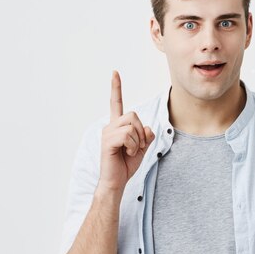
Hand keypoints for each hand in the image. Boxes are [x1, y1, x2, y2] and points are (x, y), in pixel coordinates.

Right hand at [97, 71, 154, 193]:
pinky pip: (127, 135)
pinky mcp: (107, 141)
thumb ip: (147, 135)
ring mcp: (107, 133)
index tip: (115, 72)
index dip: (116, 88)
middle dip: (141, 132)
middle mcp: (110, 126)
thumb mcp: (142, 147)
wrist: (116, 181)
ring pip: (132, 125)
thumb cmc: (126, 165)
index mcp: (117, 126)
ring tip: (130, 151)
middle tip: (137, 147)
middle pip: (133, 115)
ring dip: (137, 141)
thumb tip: (147, 128)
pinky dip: (133, 146)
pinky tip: (127, 154)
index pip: (116, 103)